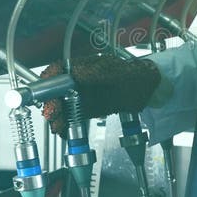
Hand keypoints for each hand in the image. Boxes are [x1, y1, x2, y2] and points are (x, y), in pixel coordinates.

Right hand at [41, 53, 160, 135]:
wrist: (152, 91)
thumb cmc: (138, 77)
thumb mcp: (119, 74)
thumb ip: (97, 73)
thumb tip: (76, 73)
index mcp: (87, 66)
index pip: (61, 70)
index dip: (49, 80)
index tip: (44, 91)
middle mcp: (82, 80)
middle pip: (58, 90)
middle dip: (52, 102)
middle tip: (52, 114)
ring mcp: (85, 95)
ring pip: (63, 105)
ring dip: (57, 116)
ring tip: (58, 126)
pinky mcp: (89, 109)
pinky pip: (74, 116)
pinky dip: (66, 124)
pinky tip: (64, 130)